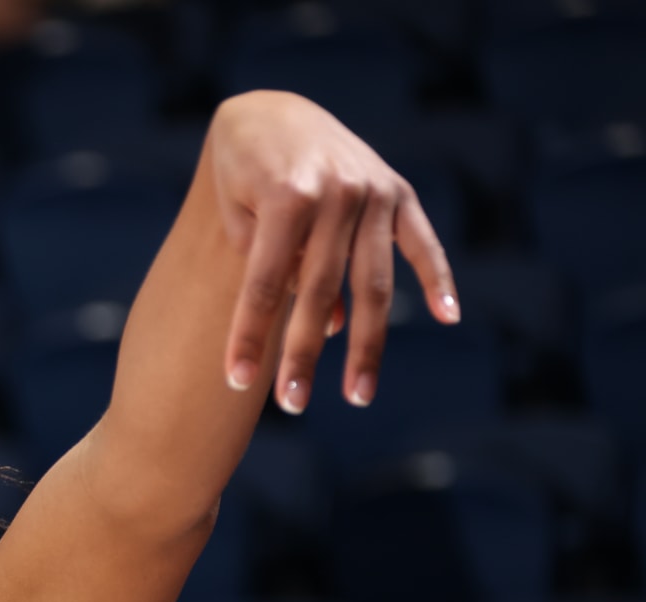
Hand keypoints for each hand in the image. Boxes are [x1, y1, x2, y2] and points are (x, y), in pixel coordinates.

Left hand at [207, 91, 457, 414]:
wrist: (273, 113)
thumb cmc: (242, 175)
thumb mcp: (236, 211)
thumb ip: (270, 264)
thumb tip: (323, 324)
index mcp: (287, 196)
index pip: (265, 282)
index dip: (249, 334)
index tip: (237, 380)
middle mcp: (336, 193)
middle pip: (320, 290)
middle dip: (303, 352)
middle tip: (291, 404)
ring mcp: (374, 191)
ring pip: (372, 282)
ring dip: (365, 344)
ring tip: (357, 396)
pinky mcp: (399, 192)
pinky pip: (421, 242)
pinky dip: (437, 278)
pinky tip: (448, 317)